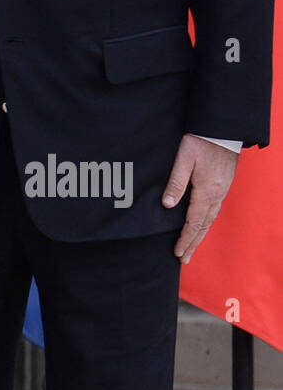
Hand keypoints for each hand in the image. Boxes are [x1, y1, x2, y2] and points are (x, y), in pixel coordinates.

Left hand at [161, 134, 238, 262]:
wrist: (221, 130)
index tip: (177, 253)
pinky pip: (214, 211)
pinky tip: (201, 226)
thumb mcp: (184, 159)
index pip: (193, 222)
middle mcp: (216, 195)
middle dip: (193, 244)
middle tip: (183, 259)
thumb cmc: (200, 142)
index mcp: (206, 191)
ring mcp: (221, 191)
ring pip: (210, 220)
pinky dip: (206, 224)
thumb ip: (175, 183)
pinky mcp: (223, 186)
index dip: (185, 239)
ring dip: (199, 236)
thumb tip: (167, 205)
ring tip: (191, 248)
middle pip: (203, 226)